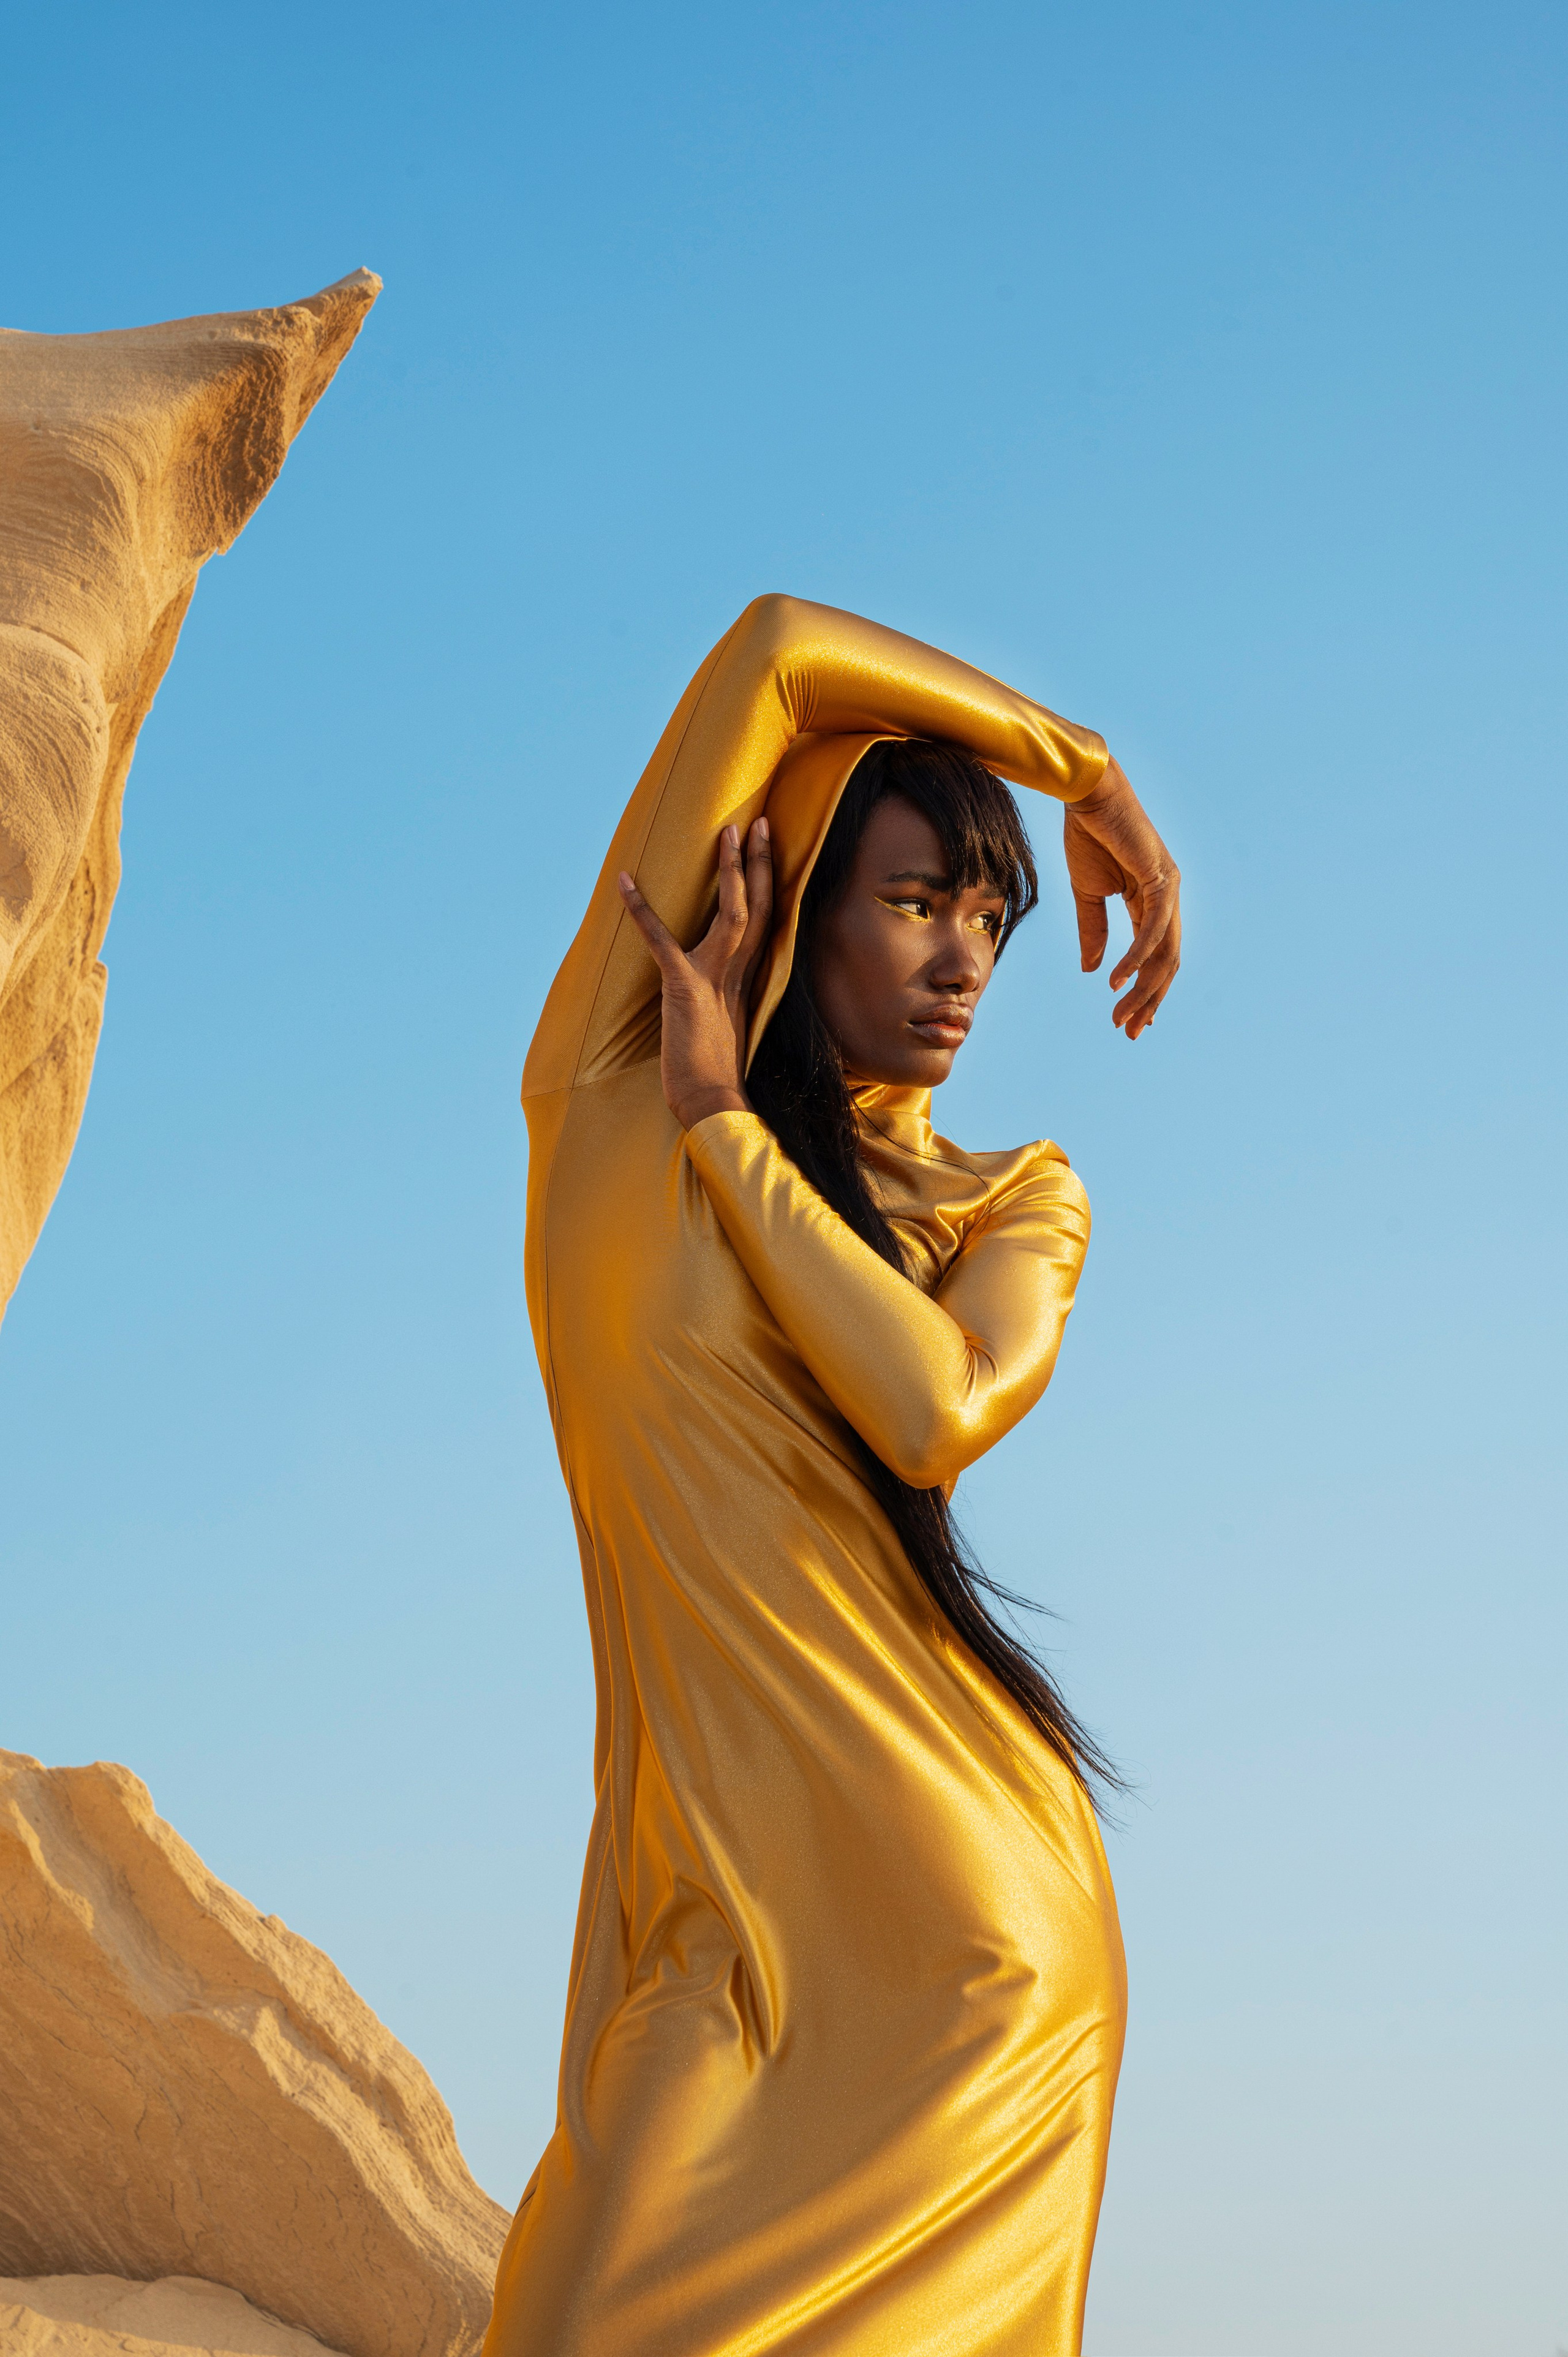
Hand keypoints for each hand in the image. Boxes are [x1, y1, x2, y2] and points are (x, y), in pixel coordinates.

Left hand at [619, 817, 774, 1127]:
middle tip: (758, 822)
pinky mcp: (683, 989)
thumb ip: (726, 998)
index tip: (767, 847)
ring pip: (731, 914)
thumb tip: (719, 986)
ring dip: (729, 873)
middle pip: (757, 907)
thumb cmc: (716, 1076)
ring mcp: (712, 979)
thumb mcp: (727, 1026)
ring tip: (725, 834)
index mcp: (747, 980)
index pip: (766, 921)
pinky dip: (641, 910)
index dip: (767, 882)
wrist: (714, 1104)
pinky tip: (624, 883)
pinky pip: (661, 941)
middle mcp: (737, 974)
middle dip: (758, 863)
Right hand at [1063, 757, 1181, 1038]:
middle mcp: (1168, 898)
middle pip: (1167, 962)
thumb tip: (1092, 971)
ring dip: (1144, 988)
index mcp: (1152, 901)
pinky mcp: (1161, 879)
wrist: (1086, 796)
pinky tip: (1118, 980)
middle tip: (1130, 1030)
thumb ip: (1092, 932)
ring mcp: (1169, 888)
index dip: (1145, 990)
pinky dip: (1137, 958)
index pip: (1156, 956)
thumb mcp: (1087, 894)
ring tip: (1121, 1015)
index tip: (1130, 1021)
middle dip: (1149, 1000)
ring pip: (1165, 953)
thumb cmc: (1088, 835)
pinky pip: (1153, 930)